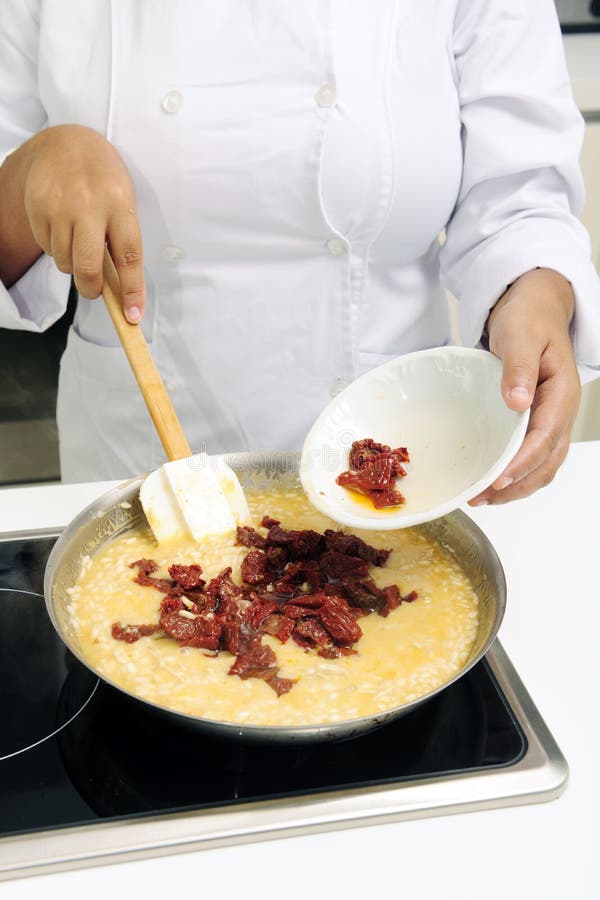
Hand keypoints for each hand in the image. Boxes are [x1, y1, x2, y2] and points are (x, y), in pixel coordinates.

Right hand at [0, 125, 144, 321]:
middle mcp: (89, 207)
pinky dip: (56, 247)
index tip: (132, 316)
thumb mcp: (123, 204)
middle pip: (87, 268)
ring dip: (72, 264)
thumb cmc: (104, 182)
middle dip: (91, 288)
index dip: (131, 290)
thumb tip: (120, 291)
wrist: (66, 145)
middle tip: (93, 289)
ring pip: (65, 263)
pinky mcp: (37, 209)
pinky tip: (63, 226)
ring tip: (79, 239)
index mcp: (120, 205)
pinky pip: (47, 248)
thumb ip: (121, 242)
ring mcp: (60, 208)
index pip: (128, 256)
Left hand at [468, 268, 579, 505]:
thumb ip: (519, 369)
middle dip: (517, 485)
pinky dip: (517, 475)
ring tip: (482, 498)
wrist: (534, 307)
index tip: (498, 479)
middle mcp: (562, 411)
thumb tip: (519, 402)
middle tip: (481, 497)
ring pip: (543, 465)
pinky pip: (534, 457)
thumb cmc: (528, 319)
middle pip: (547, 461)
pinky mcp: (539, 422)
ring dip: (516, 487)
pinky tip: (493, 483)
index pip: (545, 437)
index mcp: (562, 392)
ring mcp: (552, 419)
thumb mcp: (519, 336)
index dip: (523, 463)